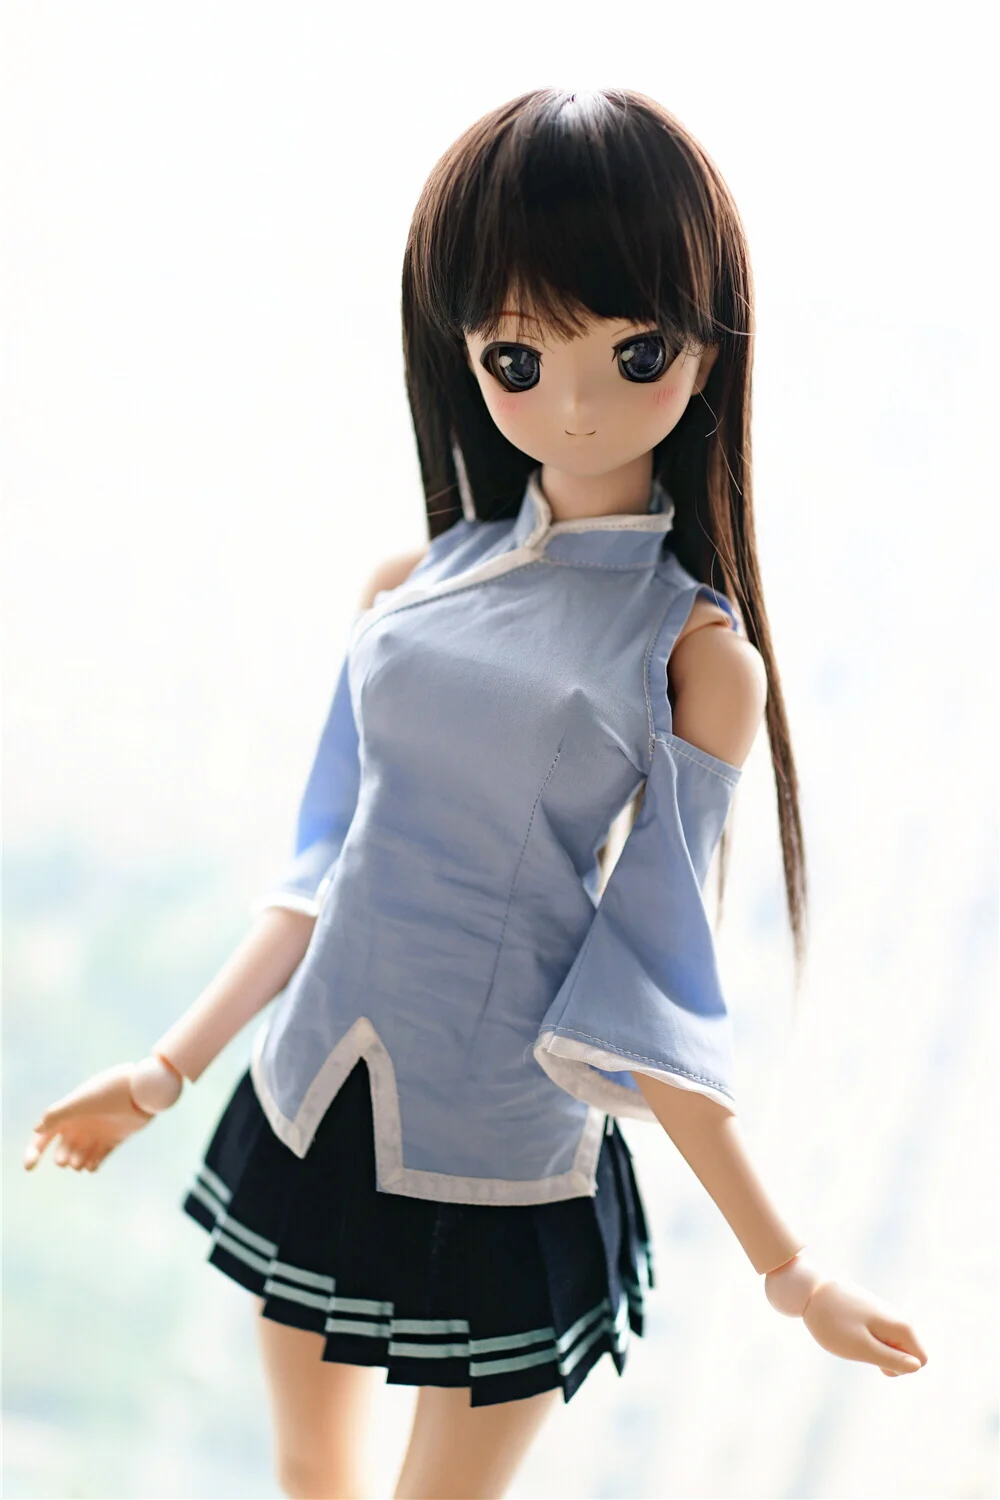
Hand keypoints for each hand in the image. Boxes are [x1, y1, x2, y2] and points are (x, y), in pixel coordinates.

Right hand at [23, 1062, 154, 1172]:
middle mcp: (80, 1125)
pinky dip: (92, 1166)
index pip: (43, 1136)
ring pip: (78, 1158)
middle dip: (62, 1158)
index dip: (33, 1152)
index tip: (30, 1167)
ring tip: (80, 1162)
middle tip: (66, 1159)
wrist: (141, 1091)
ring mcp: (97, 1133)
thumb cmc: (108, 1092)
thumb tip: (37, 1129)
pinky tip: (92, 1165)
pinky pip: (97, 1159)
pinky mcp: (113, 1140)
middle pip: (62, 1151)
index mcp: (67, 1114)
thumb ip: (57, 1114)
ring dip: (76, 1164)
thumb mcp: (79, 1102)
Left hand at [802, 1276, 927, 1376]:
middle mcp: (899, 1318)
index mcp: (902, 1326)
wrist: (810, 1290)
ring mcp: (886, 1315)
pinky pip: (880, 1338)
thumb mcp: (862, 1348)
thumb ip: (892, 1359)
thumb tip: (917, 1366)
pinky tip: (848, 1330)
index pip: (920, 1361)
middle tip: (859, 1346)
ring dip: (873, 1350)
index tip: (873, 1357)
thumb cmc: (834, 1322)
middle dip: (885, 1359)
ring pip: (892, 1347)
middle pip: (906, 1355)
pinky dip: (865, 1341)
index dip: (897, 1368)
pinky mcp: (874, 1313)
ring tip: (852, 1337)